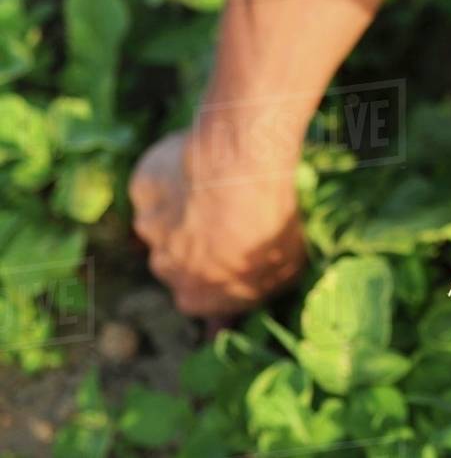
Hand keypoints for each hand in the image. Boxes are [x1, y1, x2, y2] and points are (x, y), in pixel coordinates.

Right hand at [129, 131, 305, 316]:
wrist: (245, 169)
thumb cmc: (271, 222)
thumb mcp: (283, 271)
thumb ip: (253, 291)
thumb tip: (236, 309)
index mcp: (195, 297)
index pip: (199, 298)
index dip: (218, 275)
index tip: (236, 255)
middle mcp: (165, 268)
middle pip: (176, 262)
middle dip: (197, 245)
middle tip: (229, 219)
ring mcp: (149, 227)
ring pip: (162, 224)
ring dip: (182, 213)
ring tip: (218, 190)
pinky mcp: (141, 189)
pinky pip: (156, 188)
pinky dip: (172, 180)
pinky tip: (200, 167)